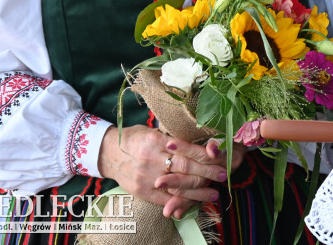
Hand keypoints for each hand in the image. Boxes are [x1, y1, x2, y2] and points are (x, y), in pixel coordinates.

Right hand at [97, 126, 240, 218]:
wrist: (109, 153)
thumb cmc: (135, 138)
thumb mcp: (153, 131)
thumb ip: (174, 138)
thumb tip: (199, 142)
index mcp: (156, 141)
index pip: (186, 150)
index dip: (205, 156)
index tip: (220, 158)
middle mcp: (152, 160)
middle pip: (185, 169)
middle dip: (206, 174)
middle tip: (223, 176)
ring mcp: (147, 178)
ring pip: (178, 187)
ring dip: (198, 192)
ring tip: (214, 194)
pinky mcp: (142, 192)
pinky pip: (165, 199)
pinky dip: (181, 202)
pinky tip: (194, 202)